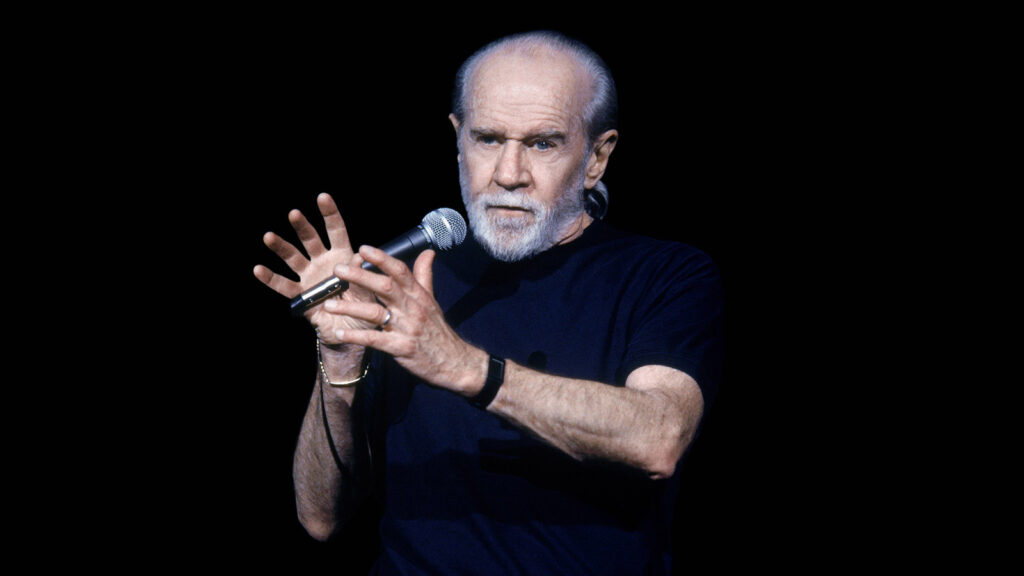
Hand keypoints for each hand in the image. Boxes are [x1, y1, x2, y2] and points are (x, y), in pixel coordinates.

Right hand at [253, 193, 383, 340]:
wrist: (353, 335)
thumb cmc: (365, 310)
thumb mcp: (370, 292)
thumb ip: (364, 275)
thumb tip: (362, 257)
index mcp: (343, 257)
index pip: (336, 231)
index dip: (330, 214)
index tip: (323, 197)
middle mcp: (323, 262)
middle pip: (310, 240)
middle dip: (303, 227)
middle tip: (294, 214)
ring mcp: (310, 277)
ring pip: (293, 258)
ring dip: (281, 247)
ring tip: (269, 236)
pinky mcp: (301, 295)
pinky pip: (284, 286)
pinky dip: (271, 278)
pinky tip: (259, 269)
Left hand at [323, 245, 486, 394]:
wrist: (455, 362)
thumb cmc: (438, 331)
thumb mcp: (432, 301)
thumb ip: (425, 276)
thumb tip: (428, 252)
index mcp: (419, 295)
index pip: (400, 271)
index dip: (382, 258)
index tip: (363, 248)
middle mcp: (413, 308)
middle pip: (385, 287)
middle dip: (360, 276)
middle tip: (338, 269)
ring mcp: (407, 328)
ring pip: (376, 313)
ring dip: (350, 308)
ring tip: (328, 305)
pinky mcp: (402, 348)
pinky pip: (376, 340)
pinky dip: (356, 337)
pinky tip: (340, 333)